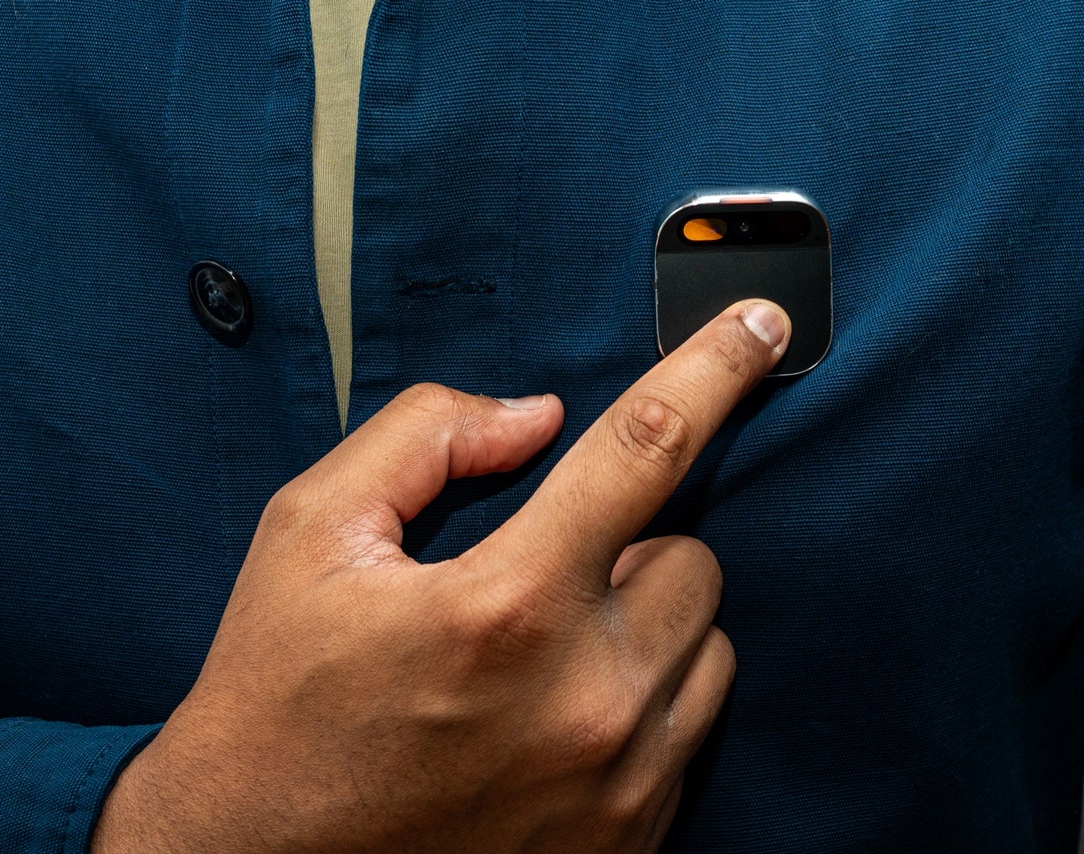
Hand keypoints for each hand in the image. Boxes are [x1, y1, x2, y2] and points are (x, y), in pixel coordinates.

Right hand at [92, 299, 791, 853]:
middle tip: (541, 585)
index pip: (646, 448)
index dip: (714, 367)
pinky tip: (556, 725)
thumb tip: (538, 418)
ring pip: (708, 647)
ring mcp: (620, 782)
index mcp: (508, 606)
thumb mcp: (309, 537)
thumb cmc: (279, 702)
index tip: (763, 322)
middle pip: (694, 560)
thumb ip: (425, 440)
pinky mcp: (634, 840)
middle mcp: (587, 698)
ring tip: (545, 662)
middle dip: (632, 552)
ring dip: (648, 631)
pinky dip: (646, 707)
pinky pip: (694, 731)